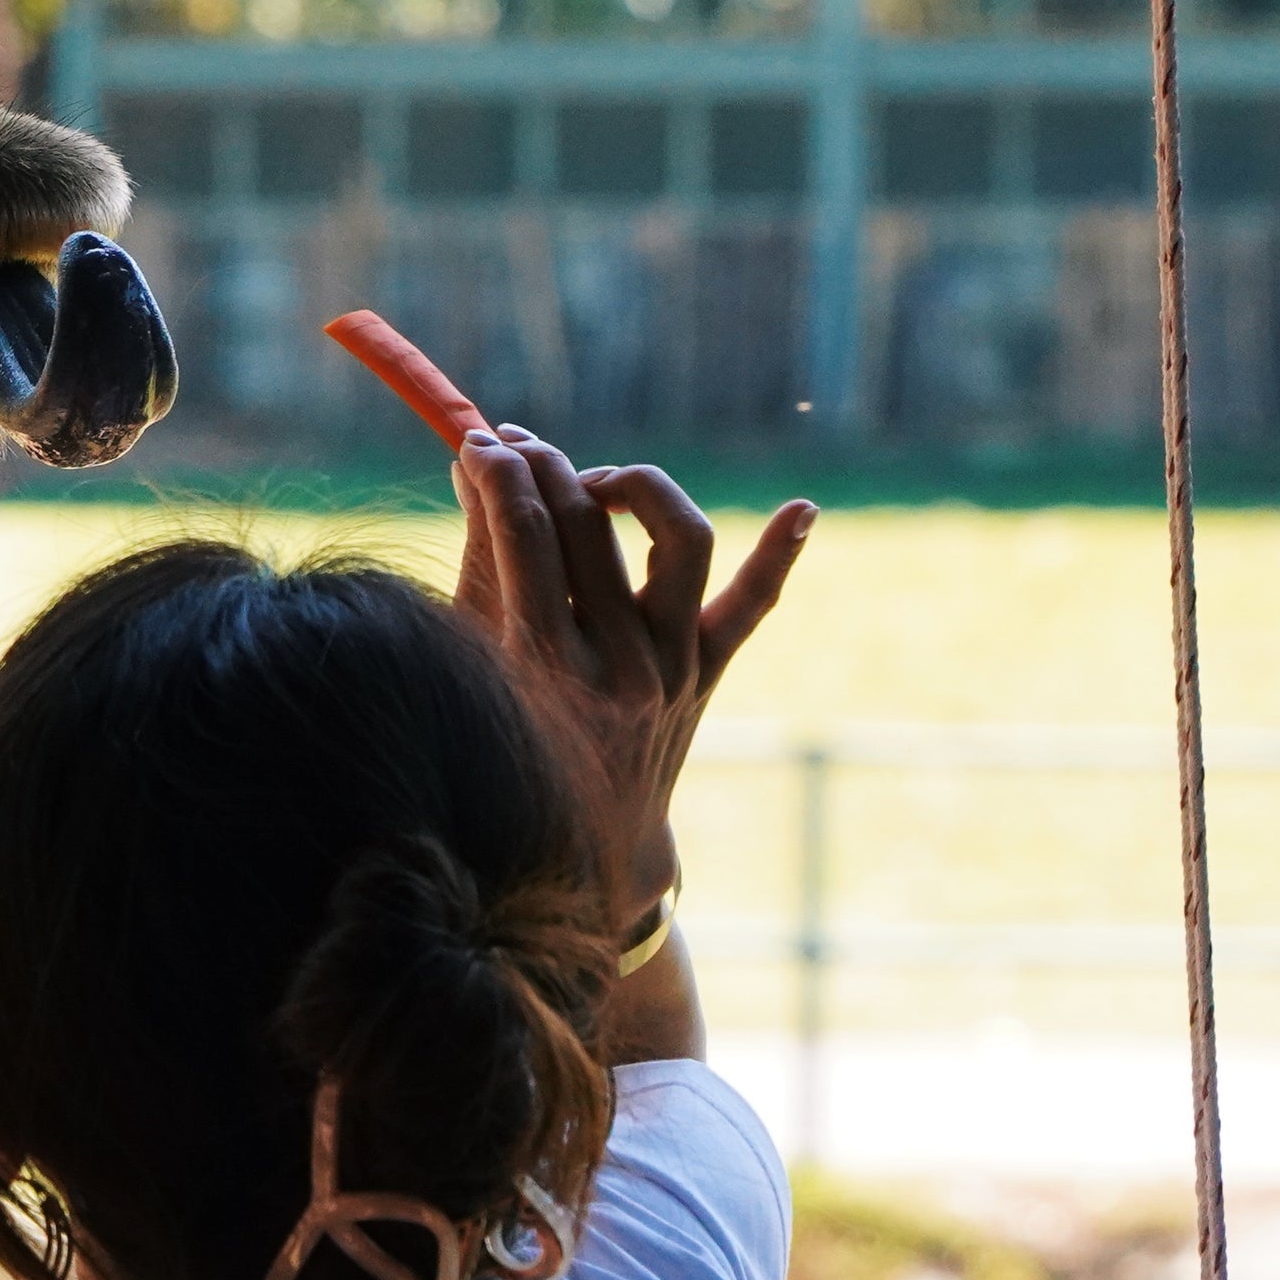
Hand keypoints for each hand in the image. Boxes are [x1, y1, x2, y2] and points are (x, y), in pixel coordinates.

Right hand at [451, 427, 815, 909]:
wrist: (593, 838)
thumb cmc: (512, 737)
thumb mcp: (478, 657)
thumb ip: (482, 560)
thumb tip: (476, 464)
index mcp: (546, 669)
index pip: (527, 536)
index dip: (501, 474)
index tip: (478, 441)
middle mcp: (622, 666)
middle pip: (590, 527)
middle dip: (546, 468)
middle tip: (515, 445)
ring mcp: (677, 666)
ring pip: (679, 541)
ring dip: (635, 489)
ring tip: (596, 484)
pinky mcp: (711, 668)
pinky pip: (751, 606)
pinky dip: (777, 556)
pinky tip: (804, 511)